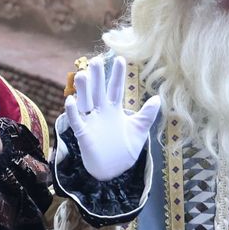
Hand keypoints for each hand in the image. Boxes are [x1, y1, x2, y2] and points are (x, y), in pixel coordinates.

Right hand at [64, 56, 160, 180]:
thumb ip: (147, 115)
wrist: (112, 170)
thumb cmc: (124, 150)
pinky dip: (72, 112)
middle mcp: (101, 112)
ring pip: (85, 102)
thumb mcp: (139, 131)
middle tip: (96, 60)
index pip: (116, 88)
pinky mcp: (83, 134)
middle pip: (98, 91)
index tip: (120, 59)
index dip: (118, 75)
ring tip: (82, 75)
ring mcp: (91, 122)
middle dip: (97, 77)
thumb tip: (157, 98)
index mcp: (114, 110)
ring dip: (83, 90)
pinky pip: (76, 121)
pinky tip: (70, 100)